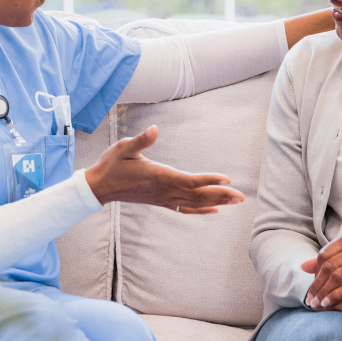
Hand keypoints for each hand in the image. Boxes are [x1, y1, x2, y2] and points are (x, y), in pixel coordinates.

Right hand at [85, 126, 244, 212]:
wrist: (100, 187)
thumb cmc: (112, 165)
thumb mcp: (124, 148)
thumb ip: (141, 140)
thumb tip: (154, 129)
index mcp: (158, 176)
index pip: (189, 181)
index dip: (209, 181)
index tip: (227, 180)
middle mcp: (164, 190)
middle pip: (197, 195)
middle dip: (220, 195)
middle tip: (241, 197)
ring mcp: (163, 198)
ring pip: (194, 203)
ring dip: (216, 203)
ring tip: (235, 203)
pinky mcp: (161, 202)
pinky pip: (185, 209)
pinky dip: (201, 210)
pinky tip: (214, 211)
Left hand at [301, 227, 341, 307]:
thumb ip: (332, 258)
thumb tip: (304, 266)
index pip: (326, 253)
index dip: (315, 271)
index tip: (309, 285)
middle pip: (330, 265)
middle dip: (317, 284)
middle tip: (309, 298)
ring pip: (338, 276)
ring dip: (324, 291)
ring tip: (316, 302)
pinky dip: (337, 295)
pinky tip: (329, 303)